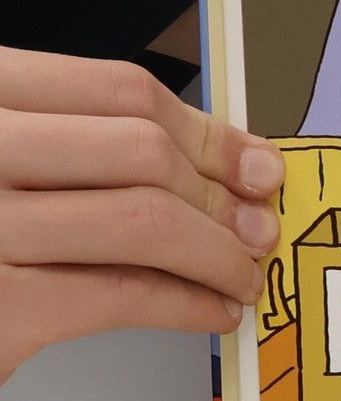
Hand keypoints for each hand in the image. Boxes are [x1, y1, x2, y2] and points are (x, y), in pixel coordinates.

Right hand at [0, 48, 283, 384]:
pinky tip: (209, 310)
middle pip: (143, 152)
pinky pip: (123, 293)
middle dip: (220, 195)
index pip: (120, 90)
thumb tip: (228, 162)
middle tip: (256, 228)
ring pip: (146, 222)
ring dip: (218, 255)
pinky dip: (186, 303)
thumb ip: (86, 147)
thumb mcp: (11, 160)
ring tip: (240, 276)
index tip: (254, 164)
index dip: (207, 131)